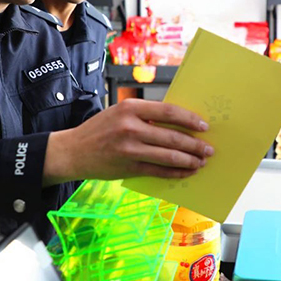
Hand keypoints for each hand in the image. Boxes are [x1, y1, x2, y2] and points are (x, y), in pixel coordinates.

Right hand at [43, 99, 212, 184]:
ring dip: (189, 160)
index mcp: (130, 108)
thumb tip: (178, 123)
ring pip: (168, 156)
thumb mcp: (119, 113)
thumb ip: (145, 115)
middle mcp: (130, 127)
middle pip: (172, 136)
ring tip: (201, 162)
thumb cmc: (99, 130)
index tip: (203, 126)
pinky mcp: (127, 168)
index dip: (189, 120)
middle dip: (194, 144)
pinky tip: (186, 172)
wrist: (72, 151)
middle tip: (208, 149)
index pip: (169, 112)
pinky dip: (175, 172)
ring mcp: (129, 149)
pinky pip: (158, 171)